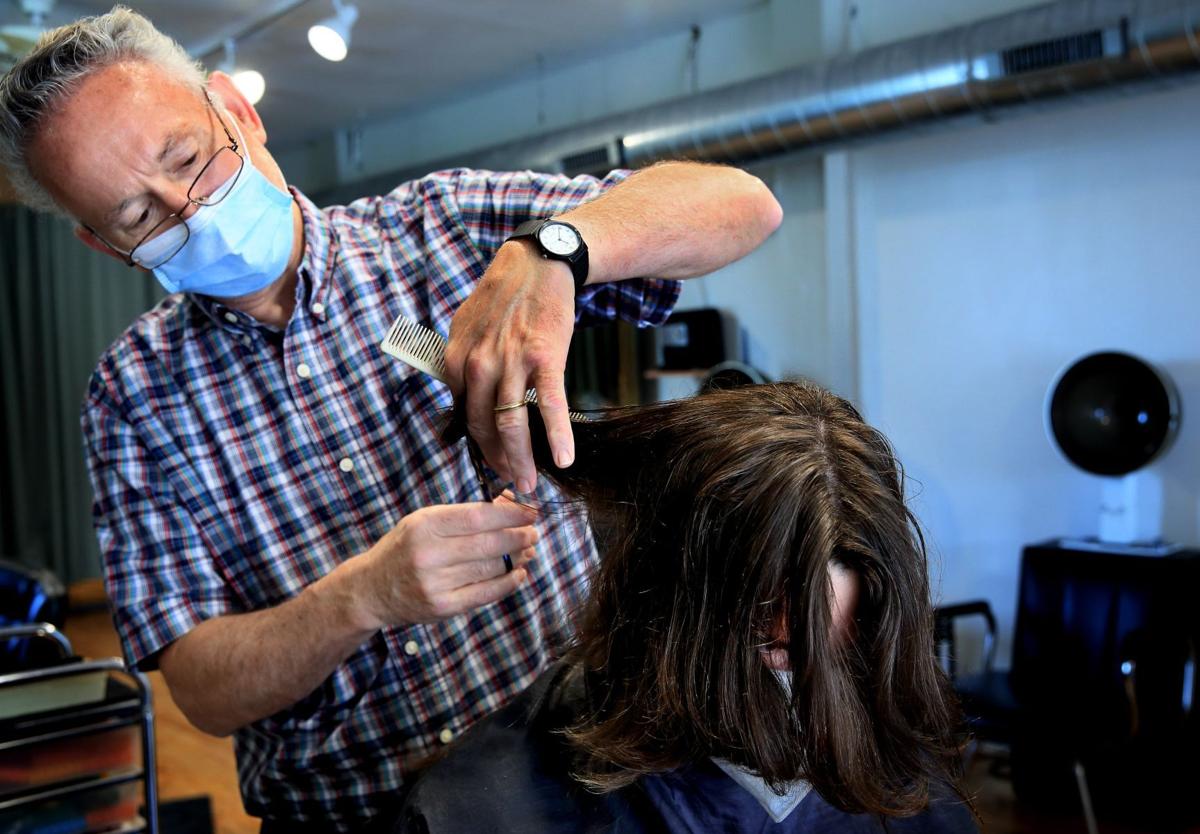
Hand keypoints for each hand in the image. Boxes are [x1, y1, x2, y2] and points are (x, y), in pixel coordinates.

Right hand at [355, 496, 538, 626]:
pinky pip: (485, 593)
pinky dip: (507, 583)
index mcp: (425, 525)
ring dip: (516, 559)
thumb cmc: (405, 548)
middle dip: (519, 537)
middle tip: (534, 533)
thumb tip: (510, 503)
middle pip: (488, 544)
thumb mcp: (425, 521)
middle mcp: (429, 553)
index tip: (530, 512)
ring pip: (490, 568)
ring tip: (528, 550)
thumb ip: (465, 513)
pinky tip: (518, 573)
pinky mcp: (443, 606)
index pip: (478, 516)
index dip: (510, 514)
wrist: (371, 589)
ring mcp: (435, 582)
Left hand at [445, 240, 576, 492]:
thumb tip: (462, 396)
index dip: (480, 447)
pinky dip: (559, 436)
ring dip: (521, 461)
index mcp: (456, 361)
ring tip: (529, 484)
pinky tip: (566, 459)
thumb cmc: (503, 296)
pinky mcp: (546, 358)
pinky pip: (551, 406)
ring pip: (512, 425)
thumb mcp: (466, 328)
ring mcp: (512, 363)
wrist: (536, 263)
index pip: (465, 417)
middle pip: (485, 428)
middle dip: (498, 463)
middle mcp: (479, 365)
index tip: (493, 464)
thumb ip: (461, 364)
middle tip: (510, 484)